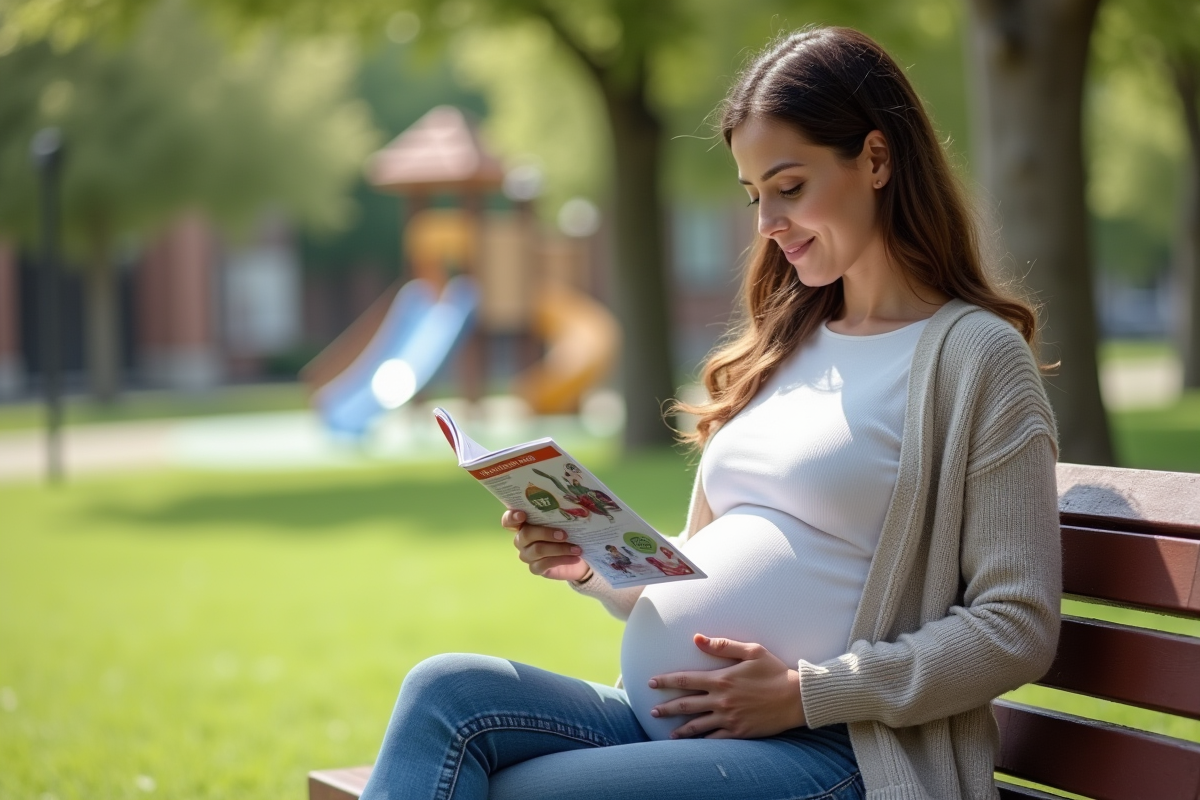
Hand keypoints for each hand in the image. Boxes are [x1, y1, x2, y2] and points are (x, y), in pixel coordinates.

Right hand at [502, 509, 590, 581]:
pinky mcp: (535, 568)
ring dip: (559, 548)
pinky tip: (575, 558)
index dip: (512, 517)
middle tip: (564, 534)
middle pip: (526, 534)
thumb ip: (560, 511)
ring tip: (577, 548)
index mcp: (524, 523)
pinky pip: (544, 564)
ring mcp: (527, 555)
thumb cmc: (568, 531)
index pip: (508, 520)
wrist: (577, 554)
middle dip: (546, 533)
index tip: (522, 515)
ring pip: (537, 550)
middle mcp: (521, 539)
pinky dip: (562, 560)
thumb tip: (572, 498)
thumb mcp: (564, 520)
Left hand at [648, 634, 805, 738]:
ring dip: (680, 729)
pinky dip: (701, 742)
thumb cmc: (774, 671)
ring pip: (697, 726)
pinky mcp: (738, 732)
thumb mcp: (751, 651)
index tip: (651, 682)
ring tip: (668, 733)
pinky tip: (693, 743)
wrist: (796, 698)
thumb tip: (697, 638)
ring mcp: (729, 718)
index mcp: (721, 679)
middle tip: (652, 711)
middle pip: (685, 705)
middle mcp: (721, 700)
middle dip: (666, 708)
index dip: (666, 681)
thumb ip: (722, 645)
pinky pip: (714, 739)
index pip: (685, 680)